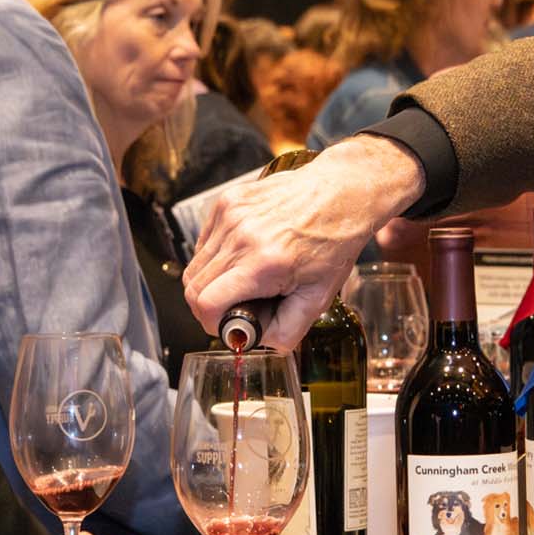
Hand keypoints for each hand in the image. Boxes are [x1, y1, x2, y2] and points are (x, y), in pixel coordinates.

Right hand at [184, 135, 424, 349]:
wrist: (340, 192)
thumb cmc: (334, 241)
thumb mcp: (318, 298)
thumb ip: (286, 331)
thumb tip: (257, 342)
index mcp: (264, 263)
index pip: (206, 304)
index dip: (213, 324)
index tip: (230, 325)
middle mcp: (241, 236)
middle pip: (193, 287)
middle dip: (210, 307)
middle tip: (238, 306)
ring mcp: (230, 215)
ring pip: (195, 264)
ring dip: (213, 281)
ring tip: (245, 279)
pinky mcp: (227, 201)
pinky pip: (204, 241)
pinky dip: (216, 256)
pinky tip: (243, 256)